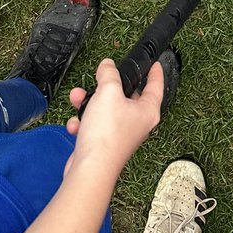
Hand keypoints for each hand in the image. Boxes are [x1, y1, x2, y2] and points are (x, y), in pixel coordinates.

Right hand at [66, 58, 163, 180]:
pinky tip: (76, 125)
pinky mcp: (103, 144)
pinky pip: (93, 126)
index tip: (154, 64)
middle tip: (100, 78)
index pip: (156, 86)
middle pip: (125, 96)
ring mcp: (120, 135)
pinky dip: (83, 123)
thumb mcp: (108, 92)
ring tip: (78, 98)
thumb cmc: (106, 136)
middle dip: (106, 87)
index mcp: (147, 111)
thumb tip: (108, 66)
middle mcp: (136, 124)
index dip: (155, 72)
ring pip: (105, 110)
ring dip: (89, 103)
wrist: (90, 169)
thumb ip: (109, 74)